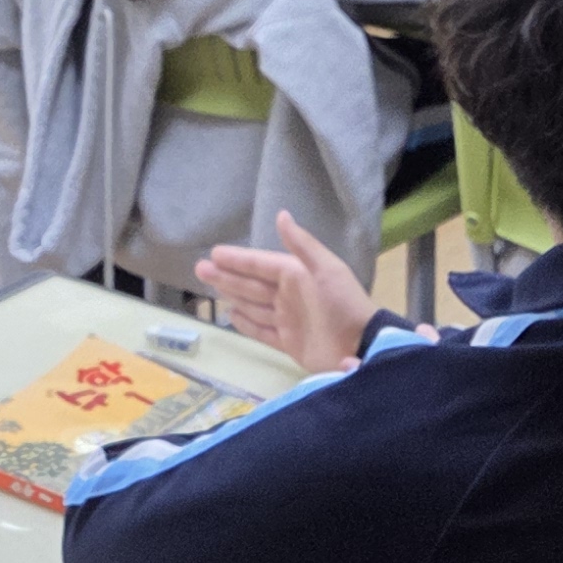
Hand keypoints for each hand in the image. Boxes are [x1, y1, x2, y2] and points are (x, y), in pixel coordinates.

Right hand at [196, 213, 375, 373]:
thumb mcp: (327, 269)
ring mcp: (287, 320)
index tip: (214, 253)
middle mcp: (289, 296)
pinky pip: (261, 331)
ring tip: (210, 286)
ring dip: (232, 294)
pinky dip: (246, 323)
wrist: (362, 347)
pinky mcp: (288, 343)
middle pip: (251, 284)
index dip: (237, 259)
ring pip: (253, 305)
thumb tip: (281, 214)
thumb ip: (302, 244)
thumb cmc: (343, 305)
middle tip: (200, 268)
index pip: (259, 264)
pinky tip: (232, 315)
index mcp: (296, 276)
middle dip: (226, 275)